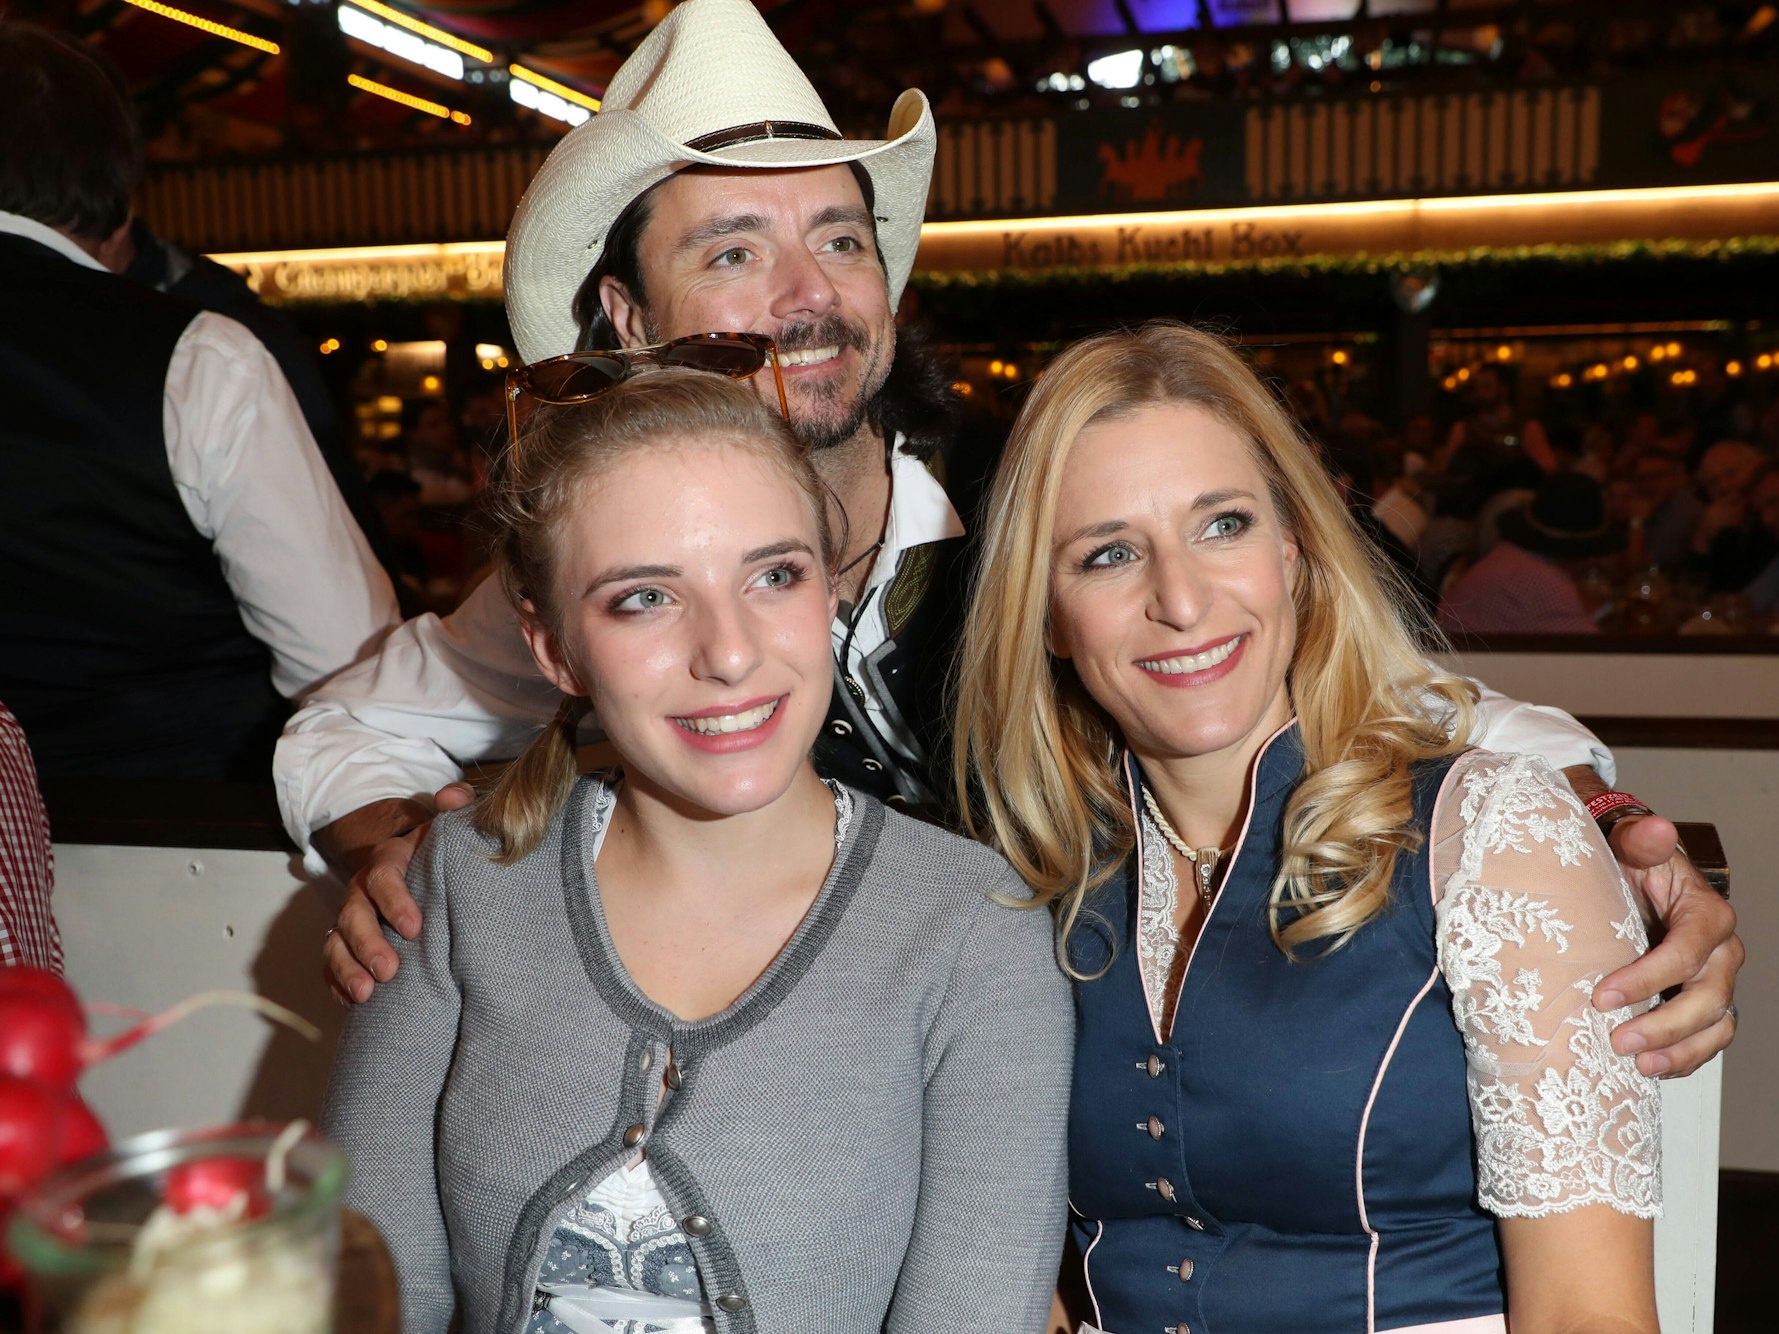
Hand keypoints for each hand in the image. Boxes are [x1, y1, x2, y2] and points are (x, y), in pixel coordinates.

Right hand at [318, 783, 476, 1005]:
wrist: (421, 866)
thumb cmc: (440, 852)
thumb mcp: (449, 827)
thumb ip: (457, 806)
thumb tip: (453, 796)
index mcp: (388, 860)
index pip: (383, 877)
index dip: (395, 901)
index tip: (416, 928)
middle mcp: (362, 890)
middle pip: (354, 916)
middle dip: (368, 944)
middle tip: (389, 970)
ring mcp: (352, 918)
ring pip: (337, 942)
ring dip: (347, 969)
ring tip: (366, 995)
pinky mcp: (348, 944)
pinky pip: (333, 964)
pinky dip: (337, 983)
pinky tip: (352, 1004)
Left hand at [1594, 812, 1741, 1078]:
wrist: (1630, 873)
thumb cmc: (1628, 860)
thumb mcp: (1629, 842)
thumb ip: (1640, 837)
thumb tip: (1656, 827)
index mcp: (1708, 913)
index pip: (1688, 952)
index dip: (1650, 978)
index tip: (1603, 996)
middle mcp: (1722, 951)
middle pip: (1709, 997)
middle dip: (1665, 1024)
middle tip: (1619, 1041)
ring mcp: (1716, 980)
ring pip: (1716, 1024)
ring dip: (1681, 1051)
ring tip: (1639, 1067)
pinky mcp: (1703, 1001)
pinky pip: (1708, 1037)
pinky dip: (1686, 1058)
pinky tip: (1652, 1070)